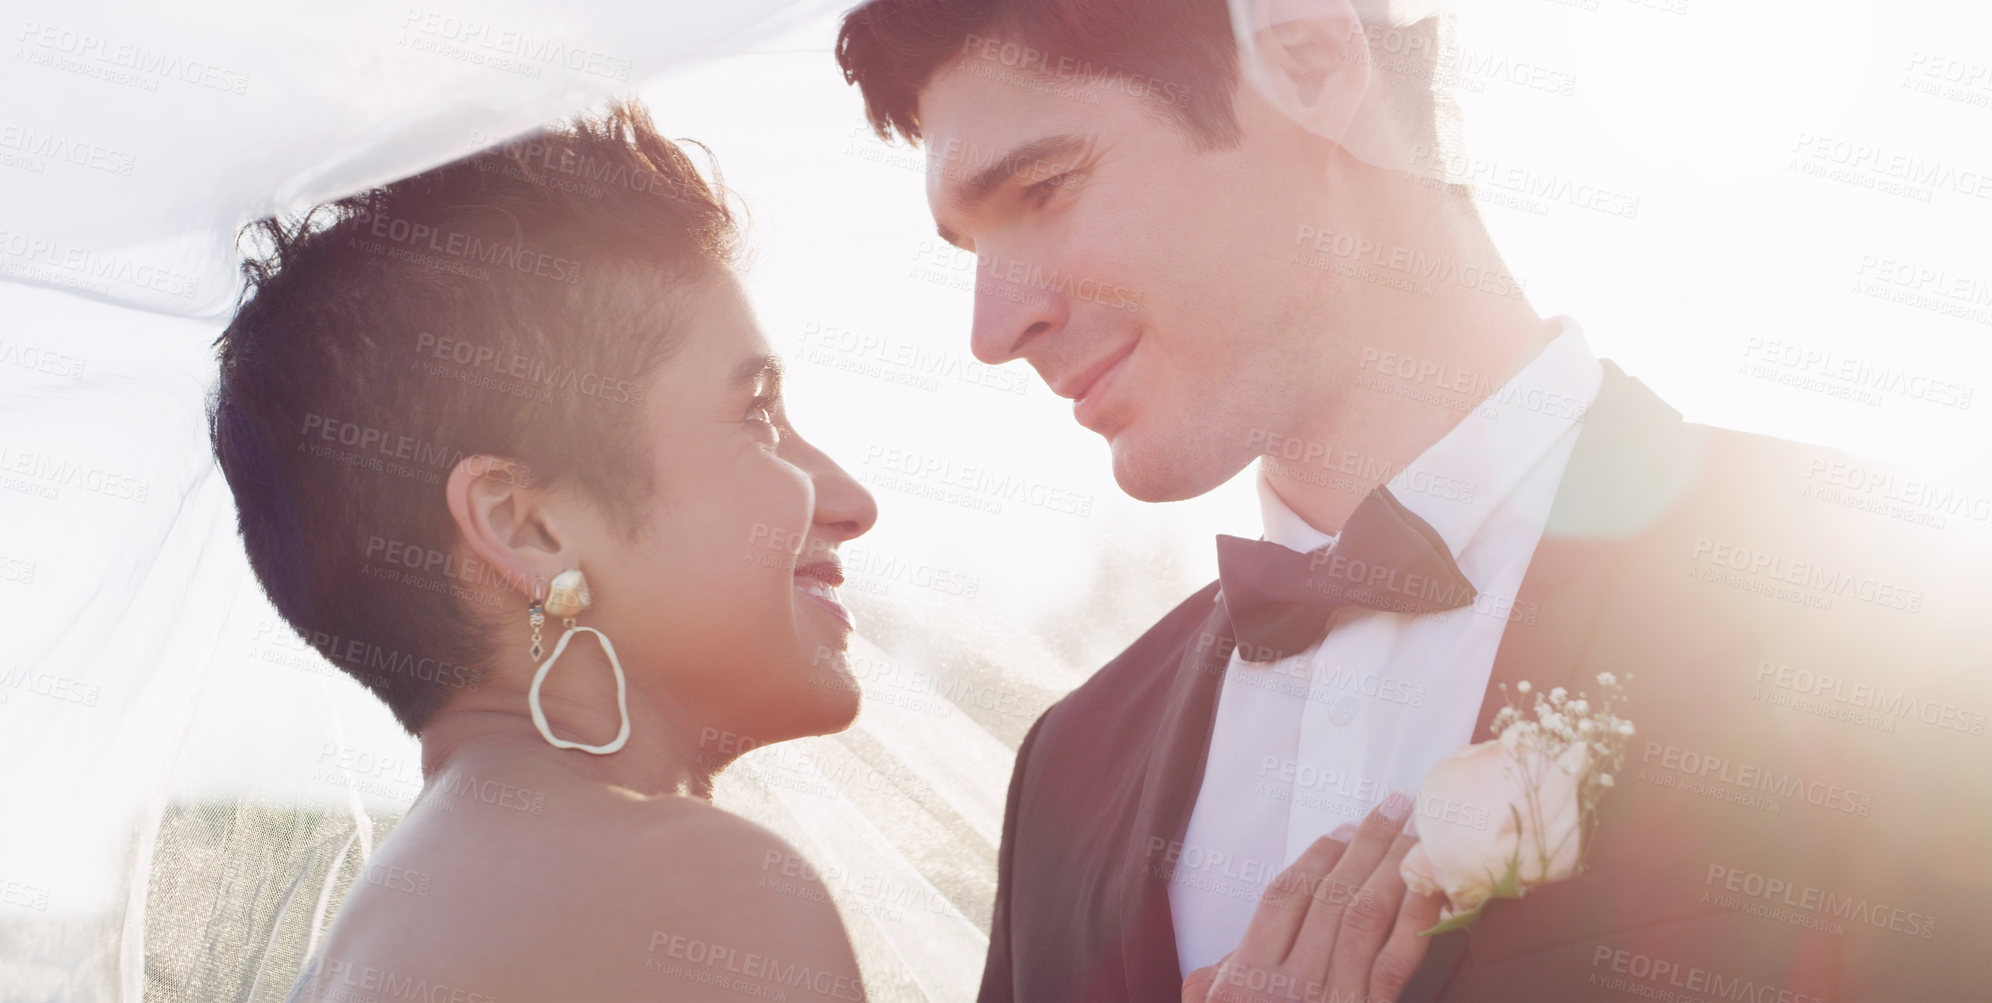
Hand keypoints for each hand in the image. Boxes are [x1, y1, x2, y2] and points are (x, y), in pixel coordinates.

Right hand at [1181, 793, 1444, 1002]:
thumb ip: (1212, 987)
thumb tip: (1229, 960)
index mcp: (1247, 980)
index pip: (1284, 899)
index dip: (1314, 857)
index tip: (1341, 829)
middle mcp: (1291, 985)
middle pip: (1332, 897)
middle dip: (1366, 846)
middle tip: (1394, 806)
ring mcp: (1336, 1001)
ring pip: (1368, 918)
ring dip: (1396, 868)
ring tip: (1418, 833)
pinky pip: (1398, 961)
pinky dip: (1420, 919)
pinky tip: (1436, 889)